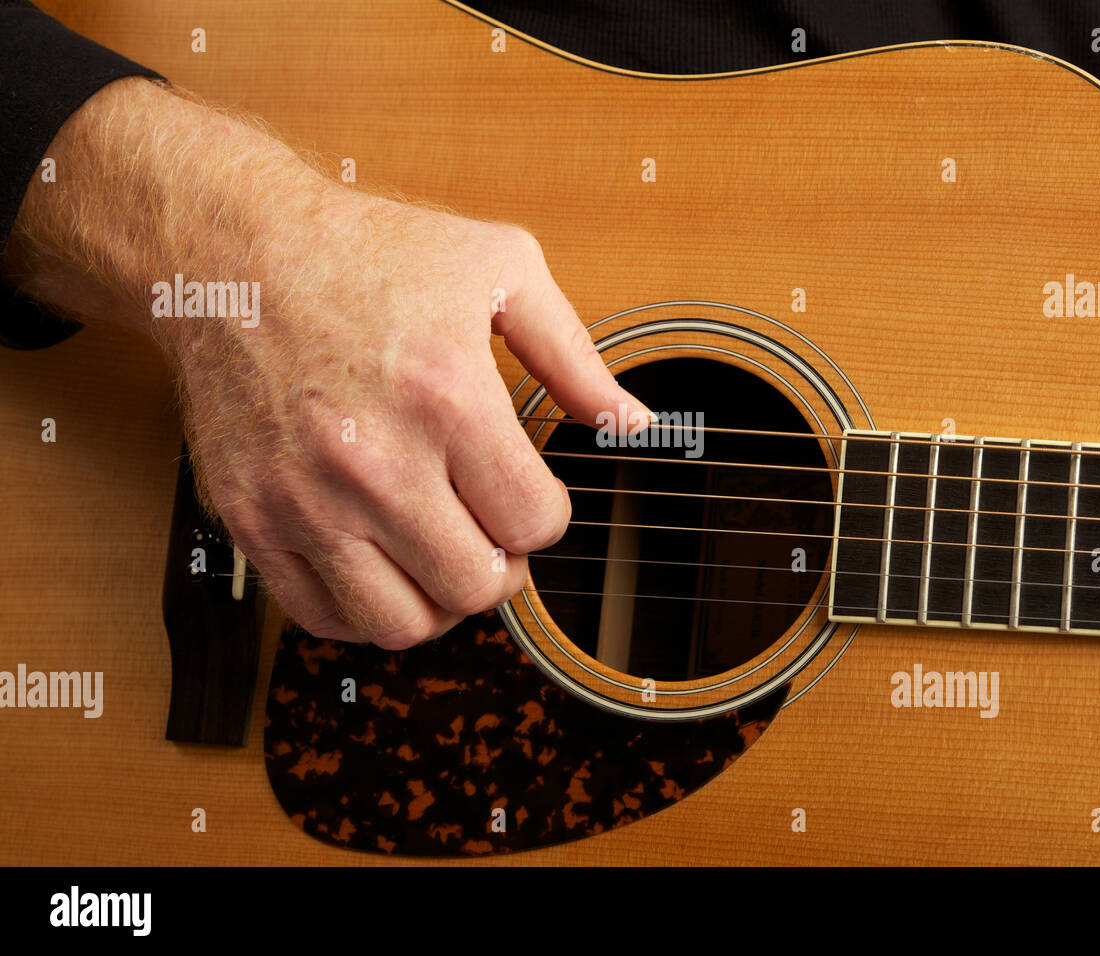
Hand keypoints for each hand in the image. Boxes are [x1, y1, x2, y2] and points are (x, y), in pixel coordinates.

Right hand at [3, 77, 648, 646]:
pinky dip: (363, 610)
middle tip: (493, 532)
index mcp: (450, 399)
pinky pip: (319, 616)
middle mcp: (378, 463)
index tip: (528, 493)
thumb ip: (574, 355)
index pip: (535, 524)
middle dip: (505, 567)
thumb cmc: (367, 253)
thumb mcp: (498, 269)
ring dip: (439, 600)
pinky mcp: (251, 518)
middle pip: (477, 585)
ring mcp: (307, 499)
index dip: (547, 516)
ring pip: (402, 622)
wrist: (229, 256)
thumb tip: (635, 423)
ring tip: (440, 556)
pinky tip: (380, 565)